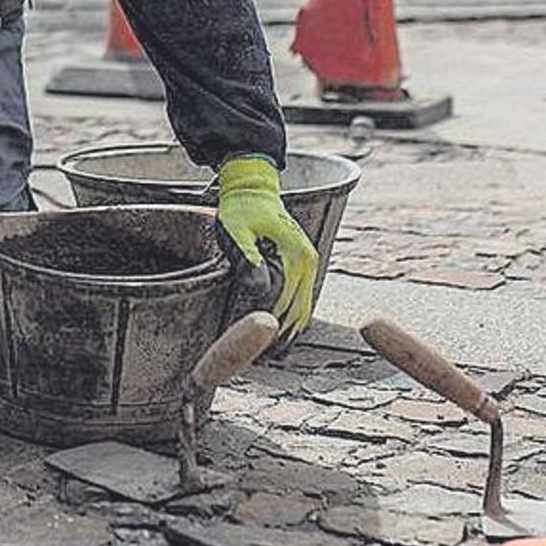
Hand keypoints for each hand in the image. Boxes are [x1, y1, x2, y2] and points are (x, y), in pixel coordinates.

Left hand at [216, 157, 318, 337]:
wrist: (253, 188)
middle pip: (302, 306)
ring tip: (277, 351)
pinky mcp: (302, 261)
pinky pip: (303, 293)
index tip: (262, 346)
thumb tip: (261, 289)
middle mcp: (309, 259)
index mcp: (297, 254)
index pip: (289, 300)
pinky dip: (295, 312)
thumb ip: (247, 260)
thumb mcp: (237, 233)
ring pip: (306, 302)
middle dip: (287, 332)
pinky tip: (284, 328)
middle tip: (269, 357)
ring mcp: (308, 260)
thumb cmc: (241, 209)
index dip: (275, 324)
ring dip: (293, 326)